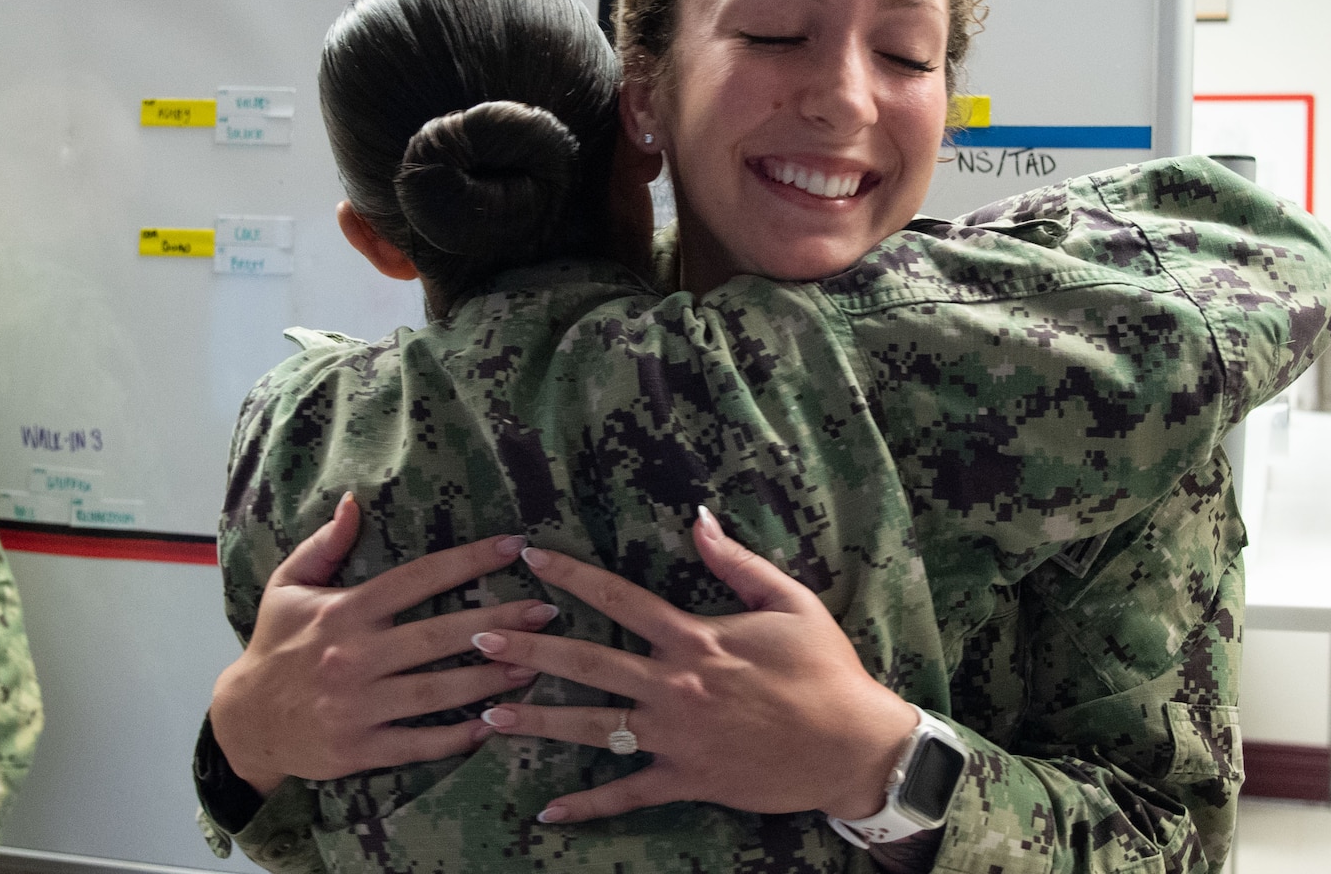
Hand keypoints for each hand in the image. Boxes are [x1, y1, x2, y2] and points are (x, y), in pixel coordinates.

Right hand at [209, 493, 559, 795]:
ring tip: (535, 666)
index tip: (514, 545)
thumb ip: (323, 545)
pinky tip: (493, 722)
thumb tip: (353, 502)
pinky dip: (457, 735)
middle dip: (499, 623)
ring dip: (490, 679)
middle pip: (440, 636)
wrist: (241, 723)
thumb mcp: (288, 588)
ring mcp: (356, 706)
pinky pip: (418, 742)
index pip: (417, 578)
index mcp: (345, 611)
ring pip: (437, 691)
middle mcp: (353, 657)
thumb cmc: (275, 647)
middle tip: (546, 612)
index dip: (468, 560)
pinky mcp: (357, 748)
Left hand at [472, 506, 917, 823]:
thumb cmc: (827, 668)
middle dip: (529, 648)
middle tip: (477, 636)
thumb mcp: (790, 602)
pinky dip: (588, 805)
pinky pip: (628, 794)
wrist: (854, 746)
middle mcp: (675, 685)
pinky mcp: (688, 779)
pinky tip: (547, 812)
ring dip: (538, 720)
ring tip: (487, 714)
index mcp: (696, 638)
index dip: (572, 576)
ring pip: (593, 728)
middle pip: (588, 662)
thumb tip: (698, 517)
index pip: (620, 599)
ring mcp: (676, 737)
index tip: (530, 556)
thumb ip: (737, 561)